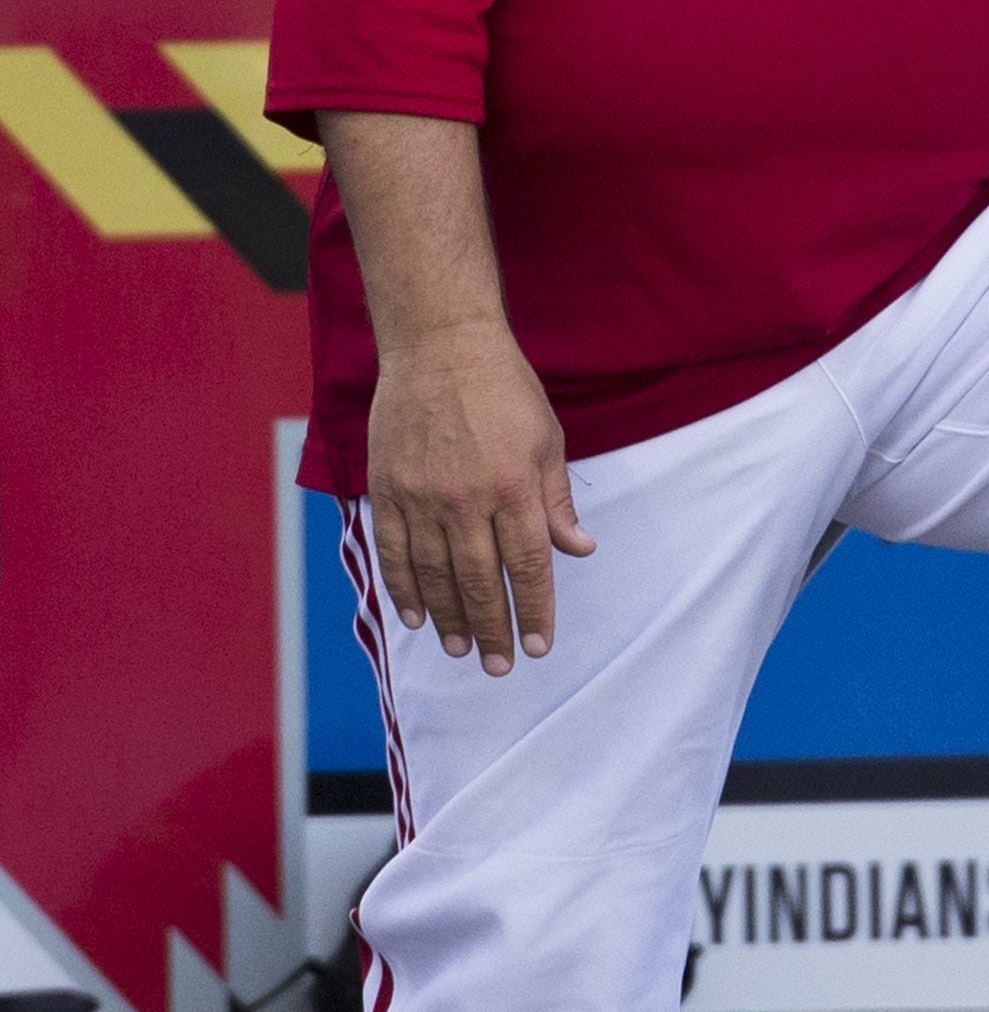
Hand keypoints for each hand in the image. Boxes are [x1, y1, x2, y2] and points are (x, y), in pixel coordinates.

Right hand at [366, 319, 592, 674]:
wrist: (440, 346)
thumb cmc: (504, 390)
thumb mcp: (547, 439)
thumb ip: (556, 501)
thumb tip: (578, 550)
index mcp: (513, 485)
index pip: (528, 564)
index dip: (534, 609)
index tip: (538, 645)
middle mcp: (466, 498)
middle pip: (479, 580)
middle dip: (493, 628)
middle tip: (500, 666)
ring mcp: (421, 496)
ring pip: (434, 575)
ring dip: (448, 618)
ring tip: (462, 649)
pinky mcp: (388, 489)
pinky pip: (394, 552)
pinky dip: (404, 588)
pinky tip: (415, 616)